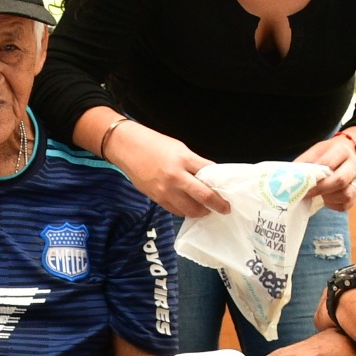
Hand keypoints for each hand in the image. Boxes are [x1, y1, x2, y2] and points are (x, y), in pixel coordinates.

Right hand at [110, 122, 228, 217]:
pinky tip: (190, 208)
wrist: (126, 148)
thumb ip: (194, 163)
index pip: (211, 174)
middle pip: (204, 197)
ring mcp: (166, 190)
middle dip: (218, 205)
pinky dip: (186, 211)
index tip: (228, 193)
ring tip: (206, 209)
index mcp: (184, 159)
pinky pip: (177, 211)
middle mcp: (176, 177)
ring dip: (202, 212)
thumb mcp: (179, 148)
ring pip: (191, 210)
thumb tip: (209, 178)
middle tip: (224, 208)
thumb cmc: (154, 144)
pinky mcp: (157, 199)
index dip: (222, 185)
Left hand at [295, 132, 355, 210]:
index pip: (328, 164)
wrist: (348, 153)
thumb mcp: (316, 151)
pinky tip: (326, 199)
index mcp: (342, 151)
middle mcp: (353, 165)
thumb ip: (304, 162)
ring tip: (320, 195)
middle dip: (321, 189)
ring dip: (328, 198)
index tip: (302, 184)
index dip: (314, 175)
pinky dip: (333, 204)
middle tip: (308, 194)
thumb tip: (291, 177)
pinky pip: (346, 205)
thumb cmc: (328, 154)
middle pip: (340, 180)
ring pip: (345, 195)